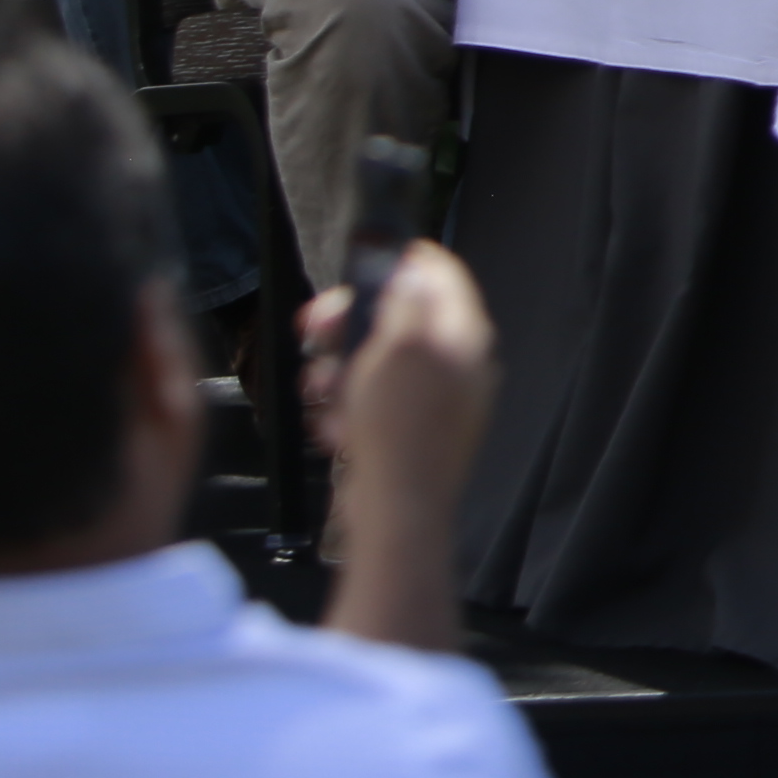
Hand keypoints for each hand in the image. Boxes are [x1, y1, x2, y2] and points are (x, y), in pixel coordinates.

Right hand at [302, 237, 498, 651]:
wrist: (397, 513)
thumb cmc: (400, 434)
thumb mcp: (397, 347)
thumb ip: (406, 299)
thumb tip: (413, 265)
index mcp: (463, 335)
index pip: (438, 274)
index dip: (394, 264)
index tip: (356, 268)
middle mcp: (457, 364)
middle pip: (398, 318)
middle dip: (349, 325)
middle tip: (314, 332)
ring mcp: (436, 400)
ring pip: (375, 363)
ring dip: (338, 373)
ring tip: (321, 394)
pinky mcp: (411, 433)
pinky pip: (370, 404)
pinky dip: (346, 410)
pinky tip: (334, 429)